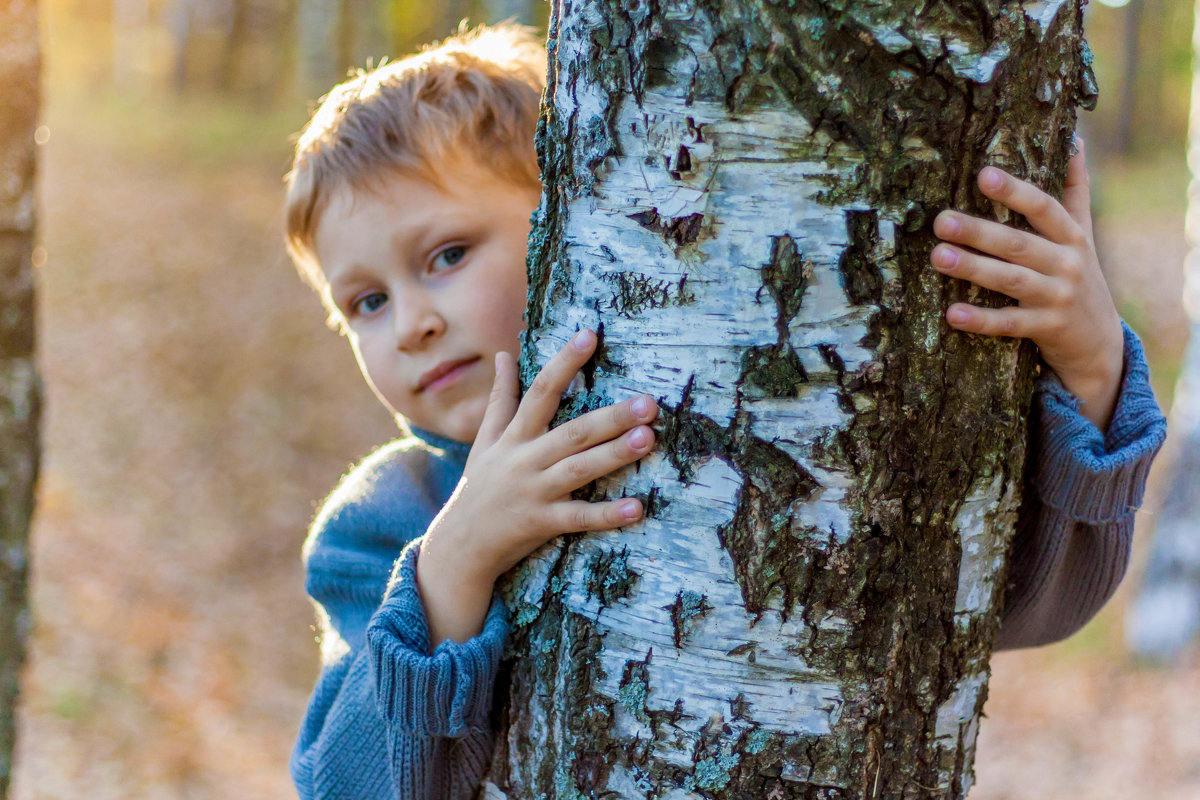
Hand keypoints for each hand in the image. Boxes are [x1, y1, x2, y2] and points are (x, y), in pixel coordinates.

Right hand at [416, 328, 657, 645]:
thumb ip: (500, 399)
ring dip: (614, 454)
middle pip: (572, 432)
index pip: (541, 391)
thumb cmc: (479, 488)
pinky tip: (637, 508)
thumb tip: (505, 355)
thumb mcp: (485, 441)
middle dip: (610, 416)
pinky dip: (607, 514)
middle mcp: (525, 460)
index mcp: (514, 436)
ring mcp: (534, 492)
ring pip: (579, 470)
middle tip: (648, 402)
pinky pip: (578, 518)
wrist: (459, 546)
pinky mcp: (541, 523)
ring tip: (648, 439)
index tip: (590, 335)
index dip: (564, 362)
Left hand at [930, 138, 1123, 431]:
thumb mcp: (1081, 234)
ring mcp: (1058, 298)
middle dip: (979, 231)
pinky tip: (952, 313)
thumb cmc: (1078, 276)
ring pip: (1011, 281)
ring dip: (973, 268)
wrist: (1100, 341)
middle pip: (1019, 244)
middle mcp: (1067, 264)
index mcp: (1071, 236)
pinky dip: (981, 320)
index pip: (1043, 207)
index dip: (1015, 191)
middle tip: (940, 220)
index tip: (983, 174)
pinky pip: (1009, 324)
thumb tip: (1076, 139)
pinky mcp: (1047, 329)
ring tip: (937, 256)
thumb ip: (1074, 191)